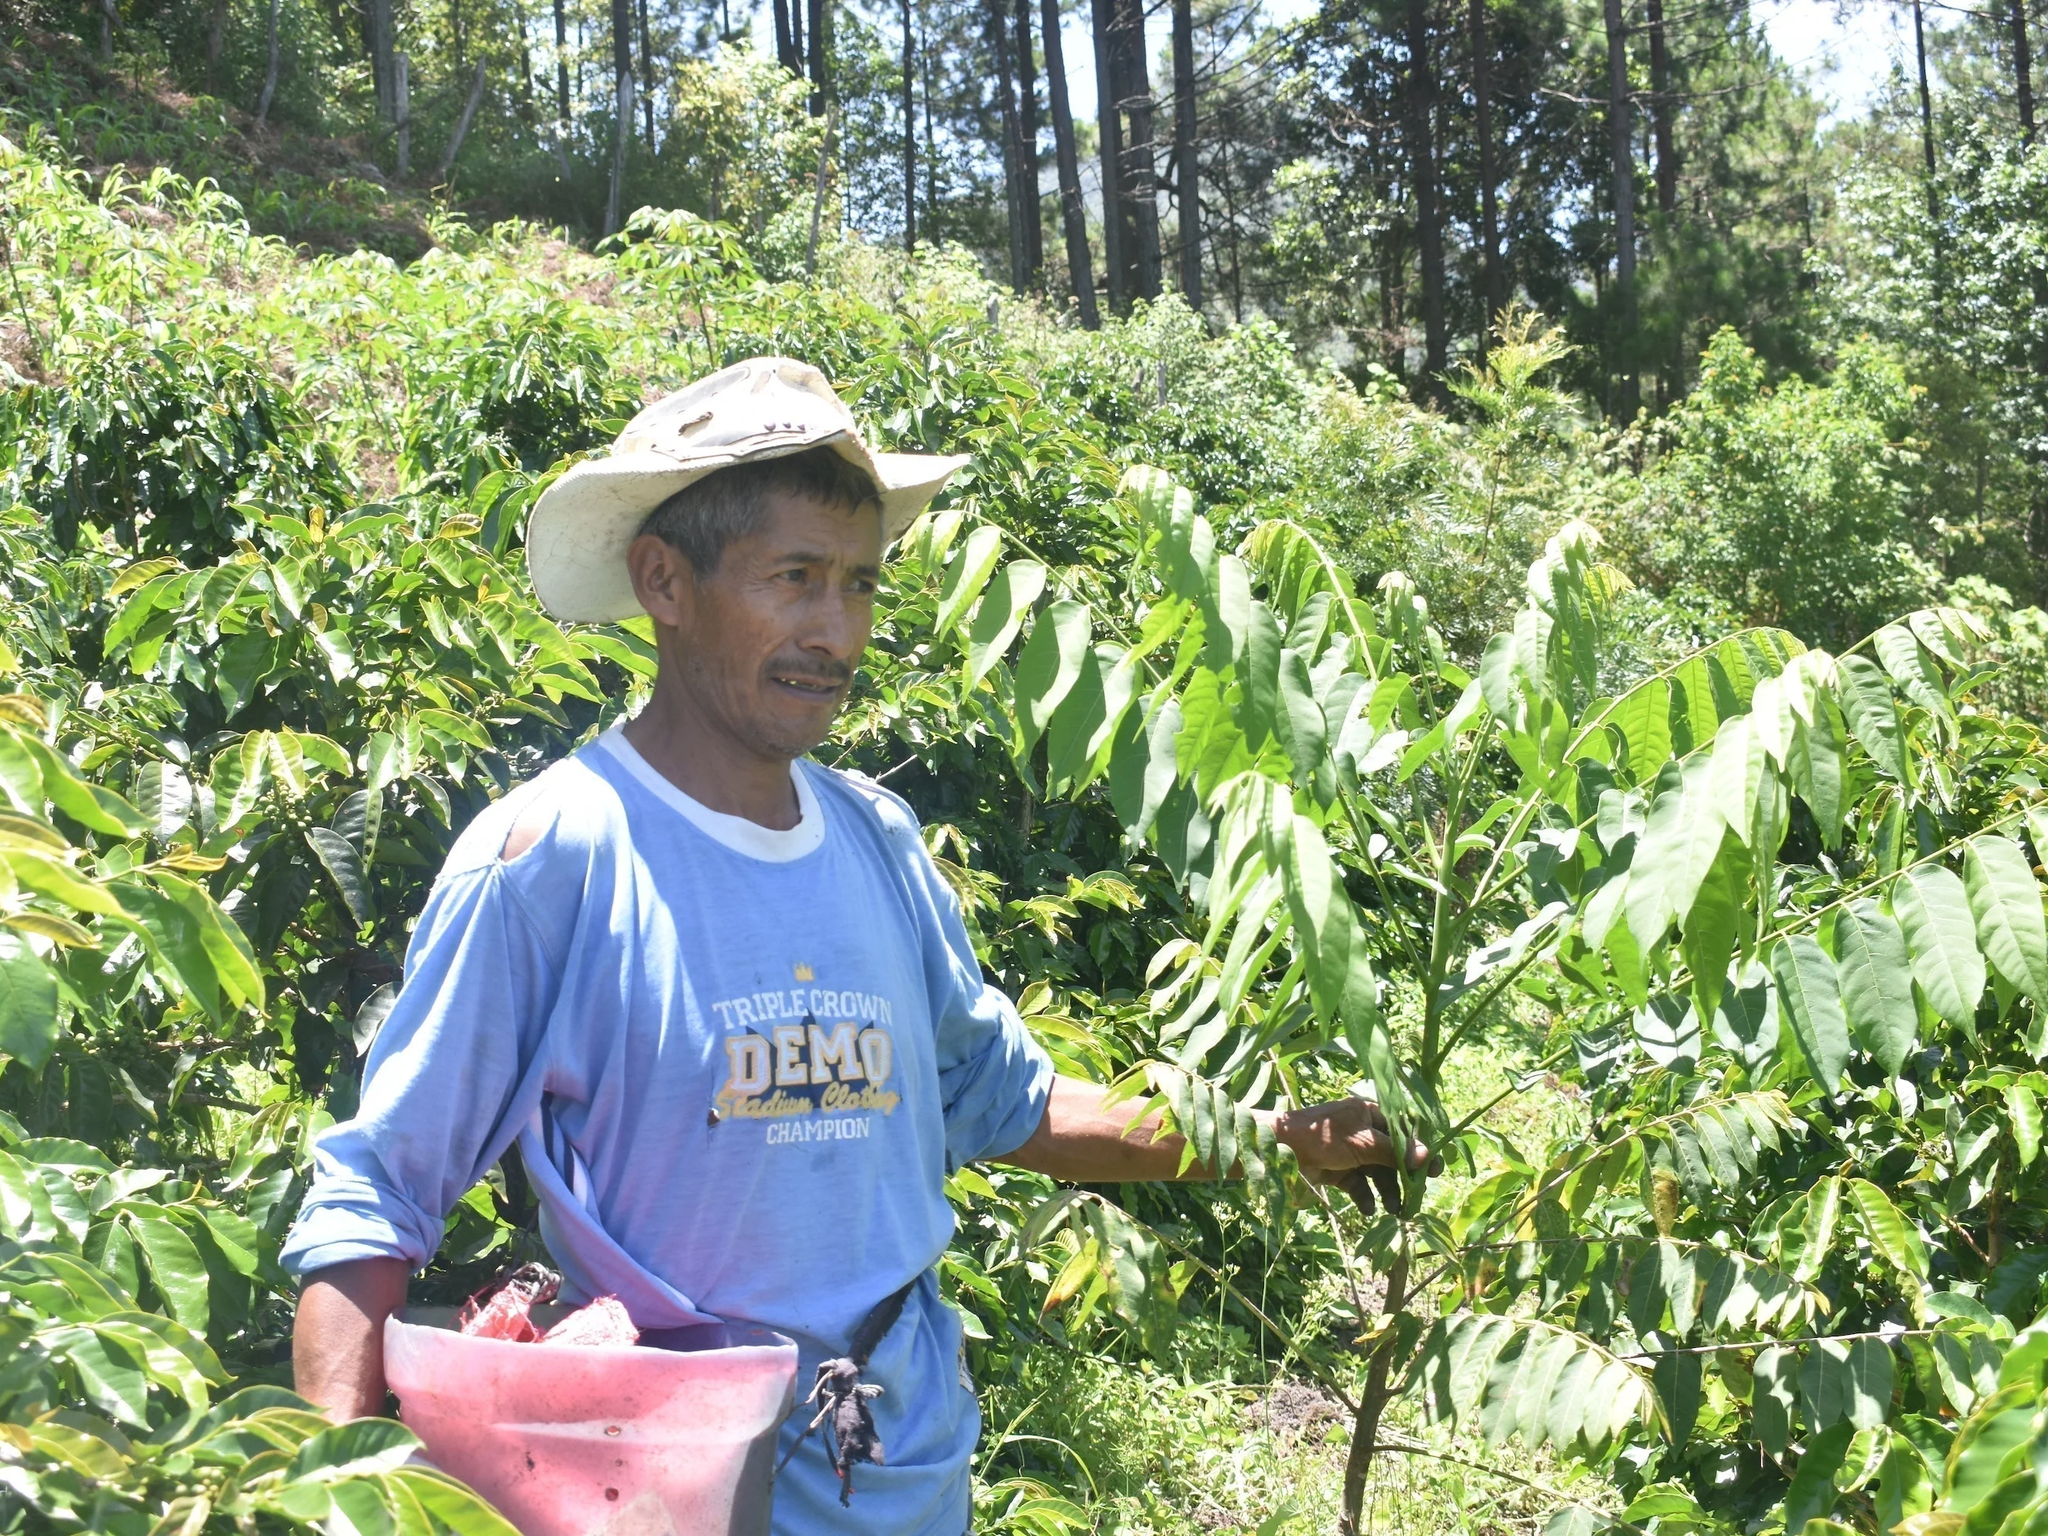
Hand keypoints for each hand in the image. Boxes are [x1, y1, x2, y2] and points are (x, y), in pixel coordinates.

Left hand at [1273, 1097, 1435, 1215]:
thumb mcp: (1363, 1144)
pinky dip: (1365, 1197)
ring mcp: (1350, 1152)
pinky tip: (1367, 1209)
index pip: (1403, 1132)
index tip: (1437, 1171)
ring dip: (1387, 1192)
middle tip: (1417, 1197)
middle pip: (1392, 1156)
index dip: (1420, 1151)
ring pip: (1377, 1173)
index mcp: (1369, 1114)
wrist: (1282, 1151)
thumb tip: (1427, 1157)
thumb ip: (1394, 1152)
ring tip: (1395, 1211)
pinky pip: (1359, 1184)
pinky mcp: (1338, 1170)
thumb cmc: (1324, 1138)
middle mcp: (1362, 1131)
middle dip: (1404, 1177)